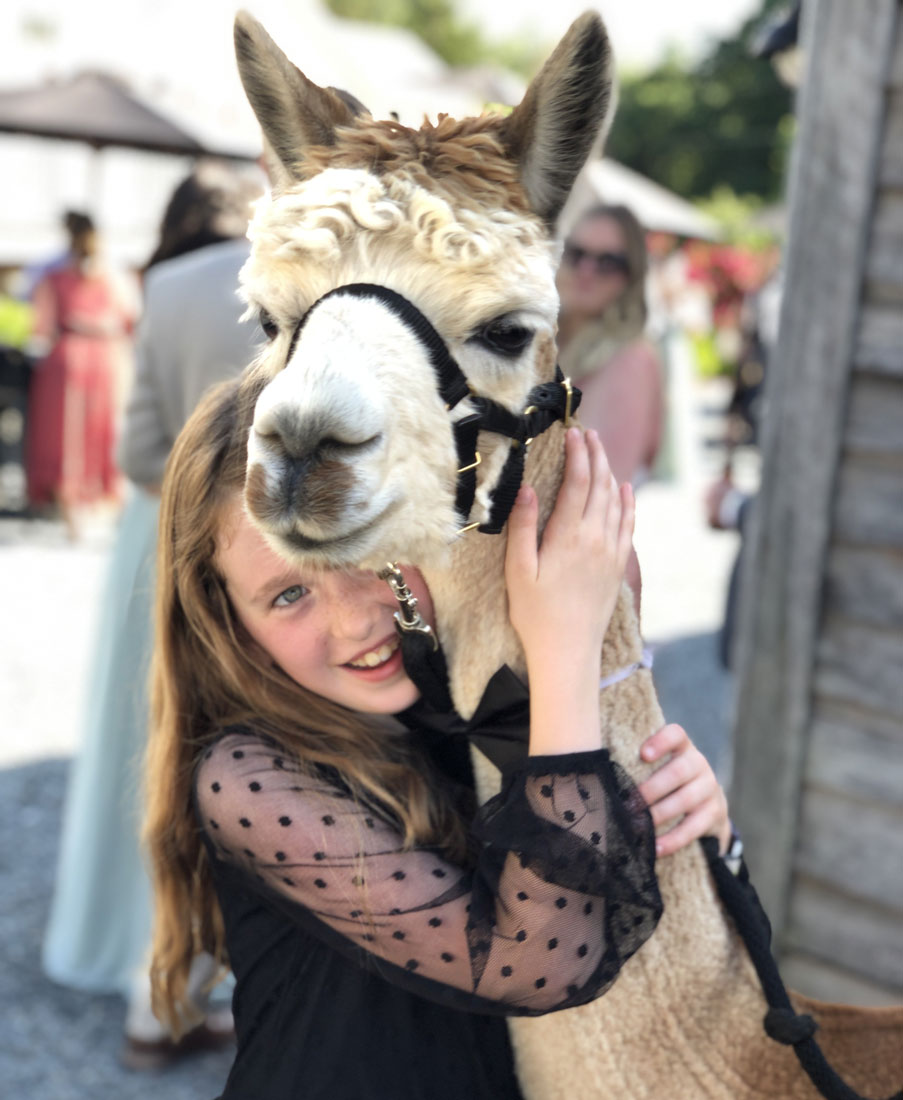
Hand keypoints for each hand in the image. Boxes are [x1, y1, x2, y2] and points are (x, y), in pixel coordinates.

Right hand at [505, 427, 633, 671]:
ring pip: (615, 501)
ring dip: (609, 472)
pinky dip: (628, 502)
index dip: (576, 454)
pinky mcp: (617, 565)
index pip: (576, 483)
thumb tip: (524, 489)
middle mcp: (595, 538)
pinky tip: (625, 488)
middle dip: (595, 455)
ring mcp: (611, 551)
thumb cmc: (536, 613)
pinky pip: (628, 525)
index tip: (572, 433)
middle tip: (588, 433)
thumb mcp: (519, 571)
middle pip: (600, 485)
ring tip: (601, 451)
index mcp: (568, 536)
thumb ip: (523, 528)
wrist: (569, 650)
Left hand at [637, 724, 730, 856]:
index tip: (643, 755)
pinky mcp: (714, 813)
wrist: (707, 806)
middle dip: (651, 789)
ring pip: (685, 800)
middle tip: (628, 803)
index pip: (676, 735)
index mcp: (682, 747)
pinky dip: (672, 840)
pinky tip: (654, 848)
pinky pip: (693, 827)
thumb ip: (638, 763)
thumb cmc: (668, 782)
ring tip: (637, 825)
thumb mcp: (659, 767)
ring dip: (658, 814)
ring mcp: (709, 788)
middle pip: (677, 772)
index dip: (661, 742)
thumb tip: (597, 767)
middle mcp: (698, 764)